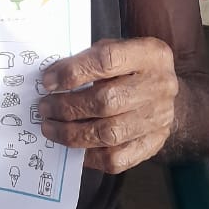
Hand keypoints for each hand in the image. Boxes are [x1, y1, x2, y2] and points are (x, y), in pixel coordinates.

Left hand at [39, 37, 178, 173]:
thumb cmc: (131, 69)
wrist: (164, 95)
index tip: (48, 82)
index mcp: (150, 54)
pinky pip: (117, 159)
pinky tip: (73, 147)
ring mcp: (159, 119)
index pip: (107, 60)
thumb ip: (88, 59)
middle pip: (107, 101)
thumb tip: (52, 80)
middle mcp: (160, 86)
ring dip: (72, 134)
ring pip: (109, 134)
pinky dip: (89, 155)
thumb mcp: (117, 50)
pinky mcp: (154, 145)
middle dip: (67, 107)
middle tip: (44, 109)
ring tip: (51, 128)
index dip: (73, 72)